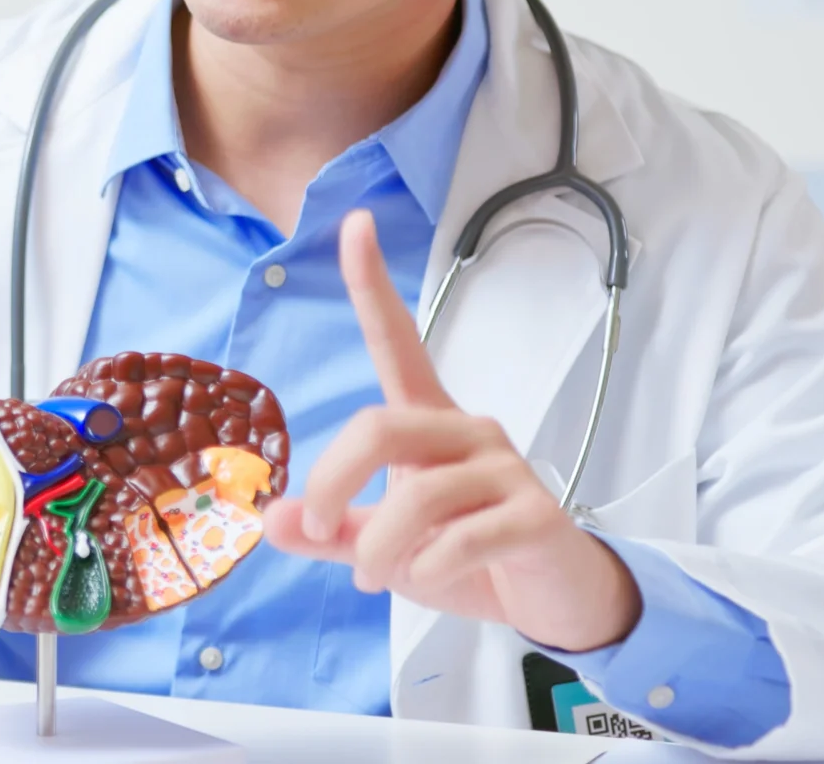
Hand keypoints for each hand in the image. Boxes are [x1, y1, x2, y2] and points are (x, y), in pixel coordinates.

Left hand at [264, 210, 641, 652]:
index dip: (373, 286)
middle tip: (319, 530)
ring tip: (377, 575)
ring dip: (381, 546)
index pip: (399, 342)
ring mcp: (507, 469)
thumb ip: (330, 531)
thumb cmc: (464, 558)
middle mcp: (469, 431)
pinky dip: (429, 567)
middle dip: (332, 483)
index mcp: (429, 423)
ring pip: (419, 494)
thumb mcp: (385, 546)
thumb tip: (270, 519)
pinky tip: (431, 578)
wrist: (554, 600)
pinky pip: (462, 538)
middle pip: (380, 427)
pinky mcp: (538, 515)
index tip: (355, 223)